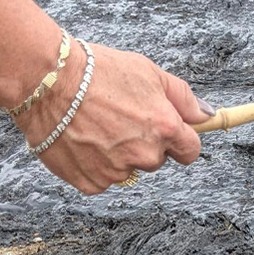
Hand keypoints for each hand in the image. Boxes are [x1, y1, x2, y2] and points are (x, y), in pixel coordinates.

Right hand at [14, 42, 212, 193]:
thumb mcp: (148, 72)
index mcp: (164, 128)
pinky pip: (102, 179)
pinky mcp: (91, 183)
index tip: (169, 134)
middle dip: (144, 144)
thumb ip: (182, 98)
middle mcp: (144, 154)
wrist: (47, 82)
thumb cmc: (96, 71)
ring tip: (94, 126)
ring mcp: (117, 172)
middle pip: (156, 160)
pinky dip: (94, 165)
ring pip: (128, 170)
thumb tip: (206, 115)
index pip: (190, 151)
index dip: (180, 141)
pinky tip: (82, 140)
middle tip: (118, 119)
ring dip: (118, 155)